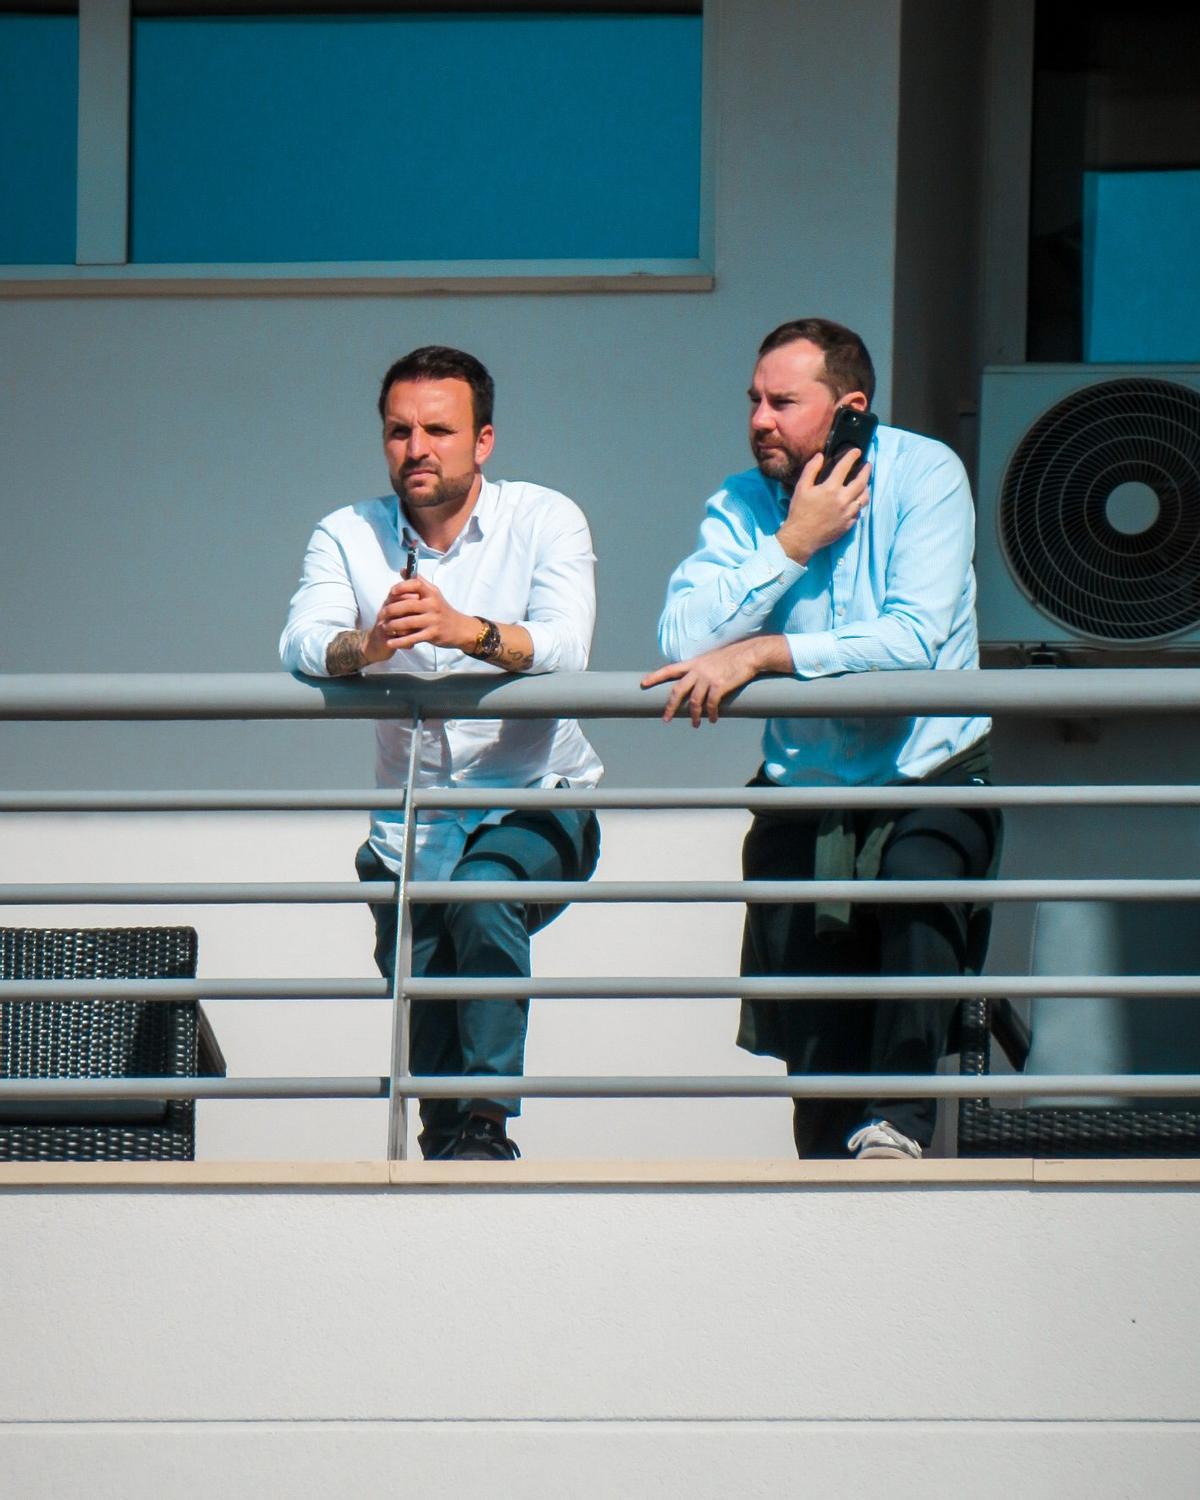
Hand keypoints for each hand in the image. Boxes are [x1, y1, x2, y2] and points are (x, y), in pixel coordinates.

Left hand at [364, 576, 475, 660]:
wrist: (460, 629)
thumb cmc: (442, 610)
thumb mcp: (434, 594)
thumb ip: (418, 582)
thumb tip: (402, 570)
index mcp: (431, 593)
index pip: (416, 584)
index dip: (401, 587)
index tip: (391, 592)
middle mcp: (433, 605)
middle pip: (408, 604)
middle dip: (391, 610)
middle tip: (381, 615)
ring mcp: (433, 620)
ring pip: (408, 622)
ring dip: (393, 626)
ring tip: (383, 627)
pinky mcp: (432, 634)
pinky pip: (413, 638)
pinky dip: (400, 641)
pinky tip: (390, 642)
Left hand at [640, 636, 788, 726]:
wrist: (750, 654)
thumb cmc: (733, 657)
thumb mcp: (711, 659)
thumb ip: (701, 669)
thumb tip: (696, 682)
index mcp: (694, 663)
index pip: (669, 669)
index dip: (655, 676)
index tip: (643, 683)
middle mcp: (698, 670)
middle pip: (677, 690)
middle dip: (670, 707)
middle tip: (666, 719)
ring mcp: (708, 678)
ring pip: (694, 702)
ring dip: (693, 716)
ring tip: (695, 724)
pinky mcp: (720, 686)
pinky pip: (711, 704)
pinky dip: (711, 714)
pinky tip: (713, 719)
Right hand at [777, 447, 871, 564]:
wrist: (802, 538)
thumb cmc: (799, 512)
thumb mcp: (801, 488)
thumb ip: (811, 470)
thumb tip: (820, 456)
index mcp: (831, 489)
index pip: (845, 467)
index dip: (851, 456)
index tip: (857, 451)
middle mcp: (843, 499)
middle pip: (861, 481)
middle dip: (866, 471)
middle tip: (868, 465)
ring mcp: (848, 513)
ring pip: (864, 497)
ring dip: (866, 487)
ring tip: (865, 483)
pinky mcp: (849, 523)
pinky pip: (859, 511)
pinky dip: (859, 503)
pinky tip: (856, 501)